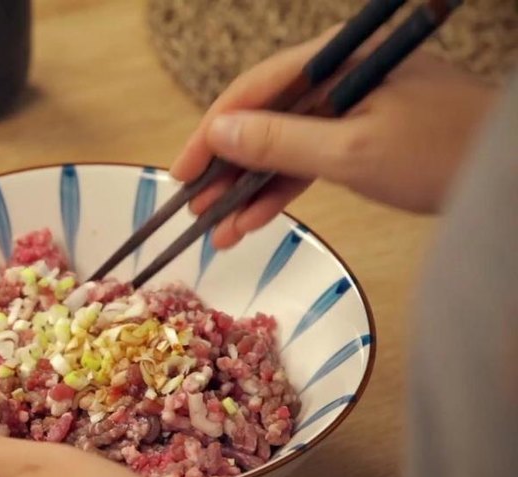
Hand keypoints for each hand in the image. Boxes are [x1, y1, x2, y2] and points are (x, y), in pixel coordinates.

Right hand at [170, 25, 499, 249]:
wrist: (509, 180)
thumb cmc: (443, 154)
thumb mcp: (352, 151)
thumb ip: (280, 141)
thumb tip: (219, 132)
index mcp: (341, 59)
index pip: (257, 87)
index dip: (213, 130)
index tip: (181, 170)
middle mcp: (342, 77)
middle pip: (266, 116)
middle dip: (227, 166)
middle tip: (193, 205)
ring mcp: (354, 108)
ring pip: (284, 145)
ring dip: (250, 187)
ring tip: (216, 228)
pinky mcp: (365, 137)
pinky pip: (310, 161)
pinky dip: (283, 191)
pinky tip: (252, 220)